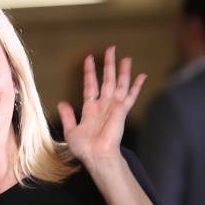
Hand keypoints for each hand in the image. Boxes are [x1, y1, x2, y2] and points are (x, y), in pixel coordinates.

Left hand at [57, 47, 146, 169]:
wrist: (96, 156)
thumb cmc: (84, 148)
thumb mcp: (70, 131)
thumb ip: (67, 116)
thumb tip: (61, 103)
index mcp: (90, 109)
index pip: (90, 85)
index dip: (89, 72)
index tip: (89, 58)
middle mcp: (103, 106)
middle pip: (107, 80)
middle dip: (109, 65)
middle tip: (111, 49)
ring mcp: (113, 107)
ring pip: (119, 84)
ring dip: (122, 71)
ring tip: (126, 58)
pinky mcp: (121, 111)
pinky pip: (130, 95)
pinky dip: (136, 86)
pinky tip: (142, 76)